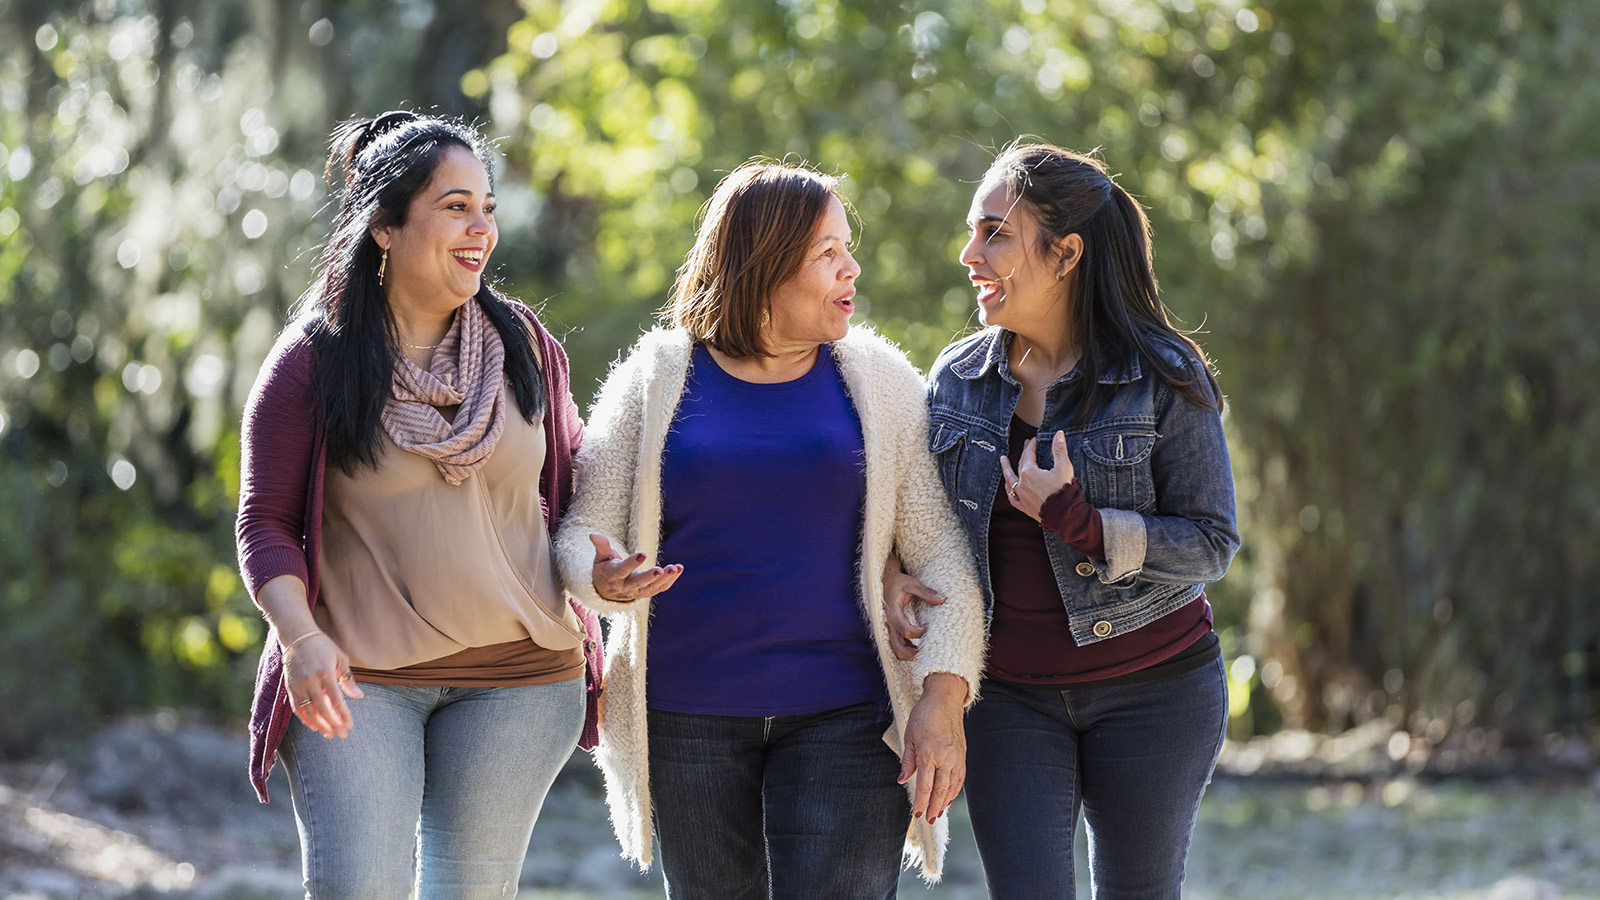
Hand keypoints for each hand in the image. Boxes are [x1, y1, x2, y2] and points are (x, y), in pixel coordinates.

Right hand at [283, 631, 362, 738]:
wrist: (298, 637)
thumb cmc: (323, 647)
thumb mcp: (340, 658)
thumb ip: (348, 679)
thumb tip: (359, 697)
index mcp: (326, 672)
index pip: (337, 700)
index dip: (344, 715)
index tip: (350, 726)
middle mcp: (310, 680)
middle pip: (322, 709)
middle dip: (333, 724)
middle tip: (342, 735)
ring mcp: (298, 684)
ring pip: (308, 711)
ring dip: (319, 725)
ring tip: (329, 734)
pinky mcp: (290, 687)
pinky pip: (296, 708)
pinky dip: (305, 719)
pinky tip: (315, 726)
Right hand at [590, 534, 682, 600]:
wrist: (607, 590)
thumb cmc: (605, 569)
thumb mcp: (600, 558)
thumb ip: (601, 547)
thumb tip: (593, 535)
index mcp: (613, 576)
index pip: (622, 570)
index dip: (632, 563)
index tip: (642, 553)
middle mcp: (625, 586)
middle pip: (638, 583)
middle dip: (649, 577)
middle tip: (660, 570)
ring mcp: (637, 592)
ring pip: (652, 588)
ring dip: (665, 579)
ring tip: (675, 568)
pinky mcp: (646, 592)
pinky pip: (660, 588)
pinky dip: (671, 580)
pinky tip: (679, 569)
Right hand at [883, 561, 945, 661]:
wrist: (886, 581)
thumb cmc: (899, 582)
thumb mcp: (913, 584)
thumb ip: (926, 592)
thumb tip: (942, 599)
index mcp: (893, 612)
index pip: (905, 630)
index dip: (919, 633)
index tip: (928, 628)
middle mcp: (889, 624)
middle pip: (898, 647)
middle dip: (913, 652)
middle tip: (928, 649)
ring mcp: (889, 628)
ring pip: (896, 650)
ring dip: (910, 653)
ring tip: (925, 650)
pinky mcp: (892, 630)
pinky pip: (897, 645)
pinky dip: (907, 649)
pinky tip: (918, 645)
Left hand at [899, 673, 967, 822]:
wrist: (945, 700)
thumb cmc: (925, 715)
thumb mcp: (909, 736)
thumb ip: (908, 761)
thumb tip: (903, 780)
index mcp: (929, 753)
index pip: (925, 786)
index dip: (922, 802)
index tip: (918, 813)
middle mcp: (945, 758)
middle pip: (940, 790)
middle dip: (934, 807)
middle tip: (929, 820)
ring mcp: (956, 757)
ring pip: (952, 786)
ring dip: (945, 802)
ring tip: (938, 813)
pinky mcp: (962, 755)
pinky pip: (959, 778)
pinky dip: (954, 790)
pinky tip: (948, 797)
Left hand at [999, 431, 1075, 522]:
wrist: (1066, 516)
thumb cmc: (1065, 491)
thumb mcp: (1064, 467)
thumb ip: (1059, 450)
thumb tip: (1058, 434)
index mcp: (1029, 472)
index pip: (1028, 454)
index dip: (1031, 445)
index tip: (1034, 439)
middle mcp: (1021, 484)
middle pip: (1020, 464)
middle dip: (1023, 453)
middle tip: (1025, 445)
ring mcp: (1021, 496)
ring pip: (1010, 480)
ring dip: (1007, 469)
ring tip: (1003, 460)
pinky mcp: (1024, 507)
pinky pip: (1013, 498)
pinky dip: (1010, 491)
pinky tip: (1009, 487)